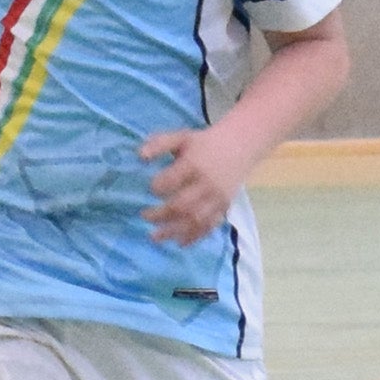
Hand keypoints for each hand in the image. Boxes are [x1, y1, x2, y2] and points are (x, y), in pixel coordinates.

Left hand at [139, 125, 247, 243]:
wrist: (240, 145)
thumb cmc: (205, 142)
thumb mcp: (182, 137)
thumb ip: (160, 144)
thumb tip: (139, 156)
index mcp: (194, 164)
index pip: (172, 180)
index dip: (157, 187)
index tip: (149, 190)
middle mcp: (206, 184)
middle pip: (181, 205)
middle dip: (160, 215)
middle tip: (144, 216)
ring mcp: (217, 198)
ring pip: (194, 220)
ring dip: (174, 231)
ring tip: (155, 237)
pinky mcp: (224, 207)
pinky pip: (209, 226)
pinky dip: (195, 237)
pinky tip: (179, 243)